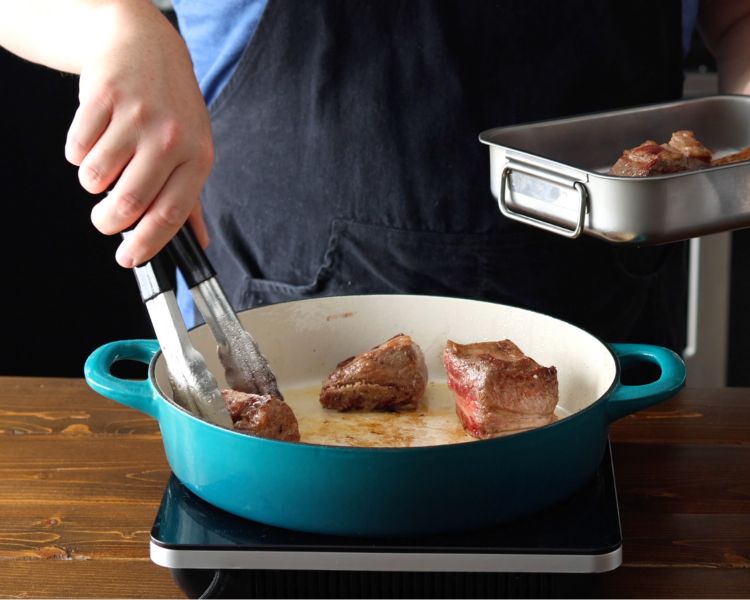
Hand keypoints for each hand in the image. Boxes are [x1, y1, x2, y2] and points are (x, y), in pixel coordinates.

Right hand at [63, 3, 212, 266]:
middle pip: (129, 203)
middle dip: (108, 222)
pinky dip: (78, 153)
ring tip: (105, 166)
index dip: (147, 244)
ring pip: (96, 177)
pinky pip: (76, 148)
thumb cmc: (173, 108)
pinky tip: (95, 138)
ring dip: (92, 182)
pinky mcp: (104, 98)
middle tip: (105, 220)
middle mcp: (170, 139)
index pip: (171, 214)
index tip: (128, 259)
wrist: (147, 47)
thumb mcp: (194, 150)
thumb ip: (192, 200)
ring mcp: (137, 116)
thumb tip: (200, 244)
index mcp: (197, 158)